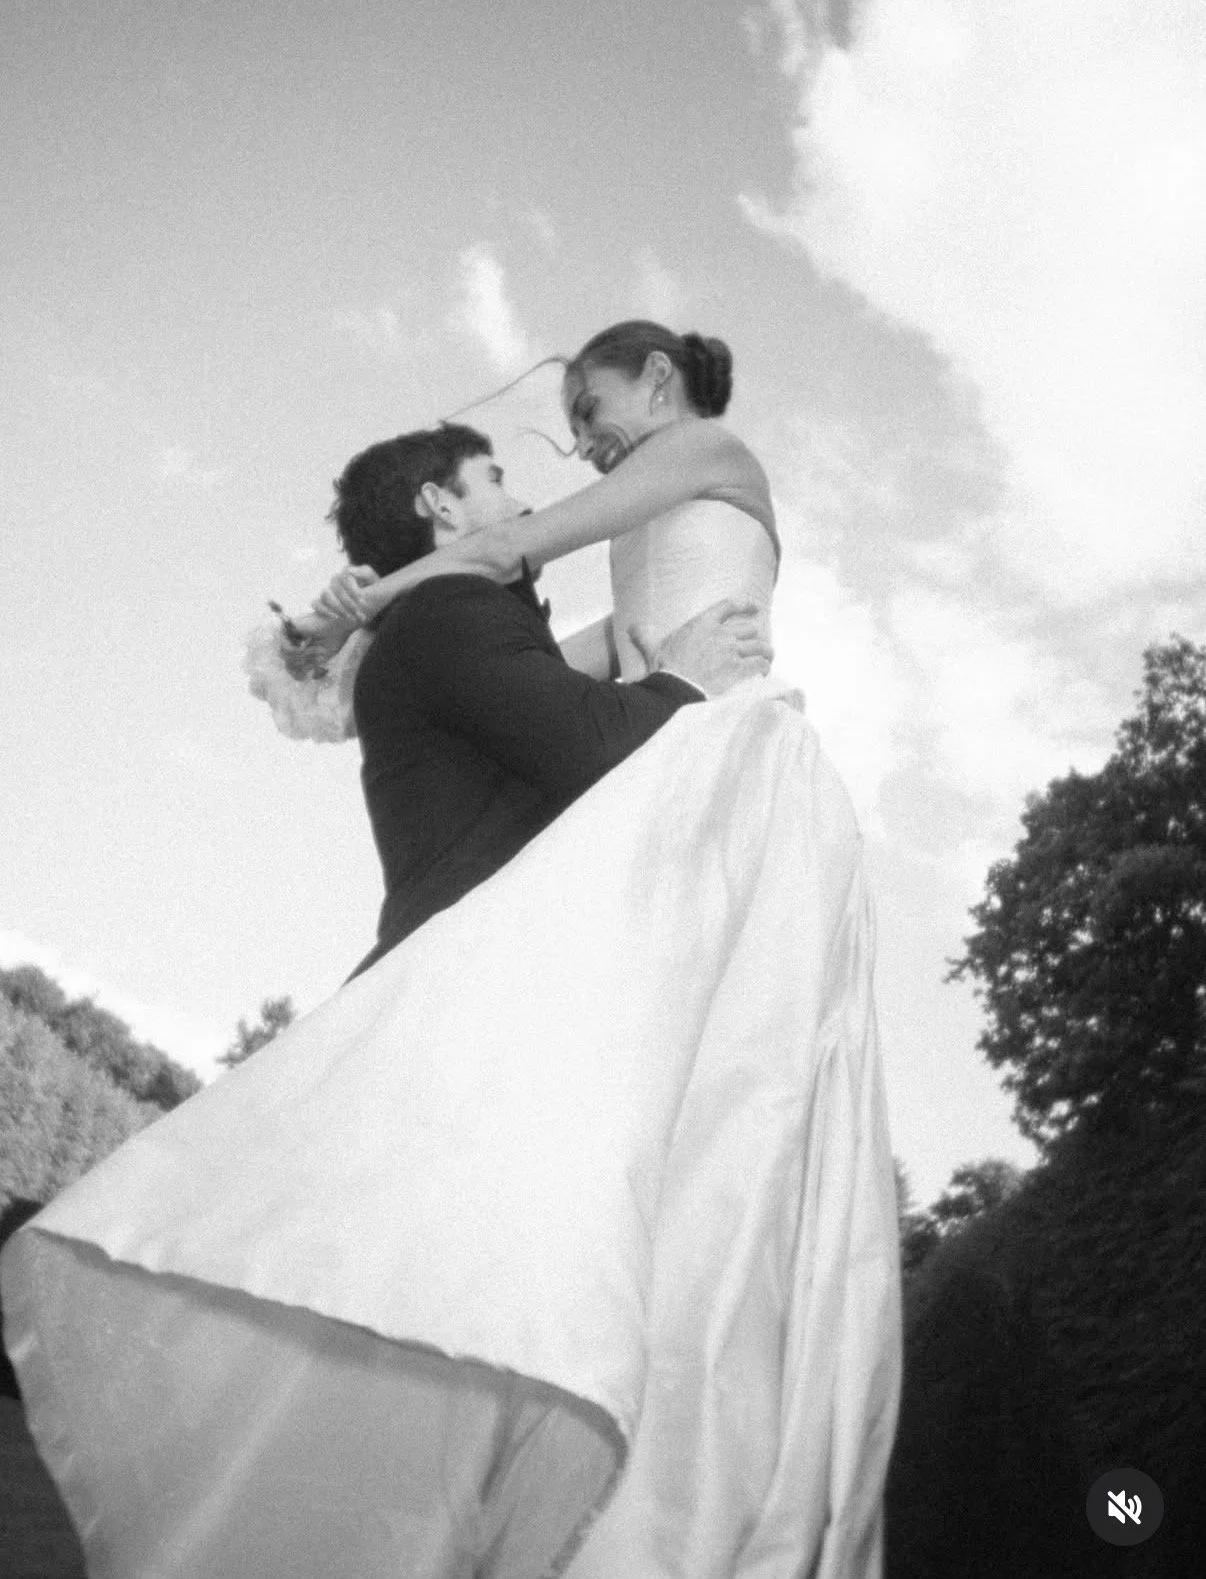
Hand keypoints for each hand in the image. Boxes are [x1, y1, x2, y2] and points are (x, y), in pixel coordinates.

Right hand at [313, 565, 379, 623]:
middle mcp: (335, 581)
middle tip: (359, 614)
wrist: (370, 602)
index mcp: (346, 573)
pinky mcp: (321, 602)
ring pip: (325, 595)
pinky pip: (315, 604)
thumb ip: (364, 573)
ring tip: (349, 617)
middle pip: (335, 588)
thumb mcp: (372, 579)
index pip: (343, 577)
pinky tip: (336, 617)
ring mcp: (327, 591)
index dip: (352, 589)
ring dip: (337, 607)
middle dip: (348, 603)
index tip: (362, 601)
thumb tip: (349, 570)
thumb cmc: (372, 589)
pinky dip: (323, 610)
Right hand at [631, 598, 771, 696]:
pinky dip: (764, 668)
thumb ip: (644, 635)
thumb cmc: (664, 670)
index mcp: (702, 624)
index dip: (745, 604)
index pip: (729, 606)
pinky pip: (760, 664)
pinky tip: (763, 674)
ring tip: (765, 661)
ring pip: (760, 646)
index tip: (755, 608)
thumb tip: (632, 627)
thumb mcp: (652, 649)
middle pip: (749, 629)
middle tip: (756, 646)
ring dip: (765, 653)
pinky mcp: (740, 670)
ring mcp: (732, 652)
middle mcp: (721, 635)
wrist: (675, 691)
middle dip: (754, 637)